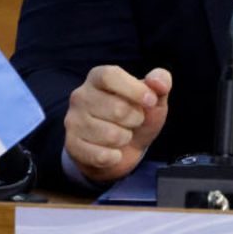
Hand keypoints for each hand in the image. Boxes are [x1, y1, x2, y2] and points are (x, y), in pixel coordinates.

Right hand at [64, 66, 171, 183]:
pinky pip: (101, 156)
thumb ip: (160, 82)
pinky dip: (115, 157)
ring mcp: (73, 121)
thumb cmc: (136, 116)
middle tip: (134, 121)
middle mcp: (80, 96)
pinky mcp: (72, 146)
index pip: (110, 76)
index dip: (134, 90)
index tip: (151, 101)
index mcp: (98, 77)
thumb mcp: (153, 98)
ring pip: (110, 135)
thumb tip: (159, 82)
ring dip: (125, 139)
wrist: (122, 149)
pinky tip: (113, 152)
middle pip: (117, 109)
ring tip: (122, 135)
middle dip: (135, 119)